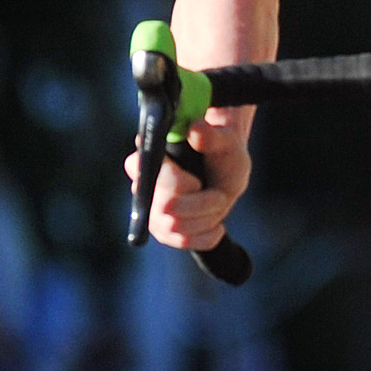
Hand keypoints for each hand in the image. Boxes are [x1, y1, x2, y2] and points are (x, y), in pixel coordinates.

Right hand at [140, 103, 248, 252]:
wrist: (227, 174)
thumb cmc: (223, 153)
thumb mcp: (225, 142)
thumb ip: (211, 136)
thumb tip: (196, 129)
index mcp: (151, 158)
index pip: (148, 174)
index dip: (177, 181)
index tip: (196, 181)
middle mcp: (143, 186)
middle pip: (168, 207)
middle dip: (202, 202)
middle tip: (217, 192)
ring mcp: (151, 212)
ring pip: (178, 227)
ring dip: (208, 217)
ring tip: (217, 202)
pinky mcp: (163, 232)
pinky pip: (185, 242)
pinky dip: (208, 234)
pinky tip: (216, 222)